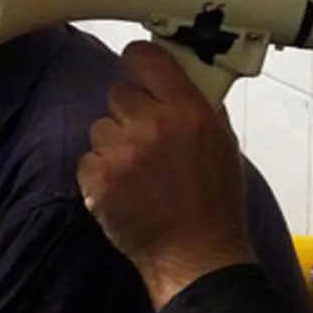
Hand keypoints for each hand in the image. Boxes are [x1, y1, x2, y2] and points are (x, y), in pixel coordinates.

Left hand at [78, 41, 256, 309]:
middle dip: (130, 111)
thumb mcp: (224, 142)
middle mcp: (152, 125)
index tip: (139, 67)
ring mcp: (121, 153)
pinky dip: (100, 171)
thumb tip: (184, 76)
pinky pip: (88, 158)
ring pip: (101, 126)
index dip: (139, 60)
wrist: (196, 254)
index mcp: (187, 110)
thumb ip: (201, 105)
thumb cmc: (215, 202)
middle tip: (147, 138)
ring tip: (138, 169)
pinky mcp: (98, 180)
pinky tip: (124, 187)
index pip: (146, 57)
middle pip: (119, 92)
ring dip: (114, 142)